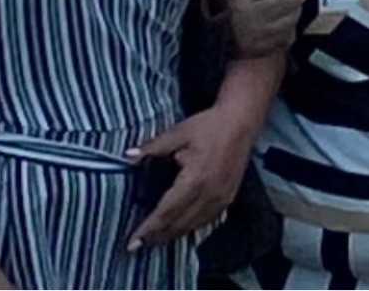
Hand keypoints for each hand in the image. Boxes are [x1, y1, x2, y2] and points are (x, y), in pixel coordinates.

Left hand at [126, 104, 255, 248]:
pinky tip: (178, 231)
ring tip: (153, 242)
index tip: (132, 242)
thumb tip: (127, 156)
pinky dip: (189, 229)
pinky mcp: (227, 200)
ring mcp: (220, 200)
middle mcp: (208, 195)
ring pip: (192, 227)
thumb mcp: (178, 133)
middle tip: (137, 247)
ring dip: (172, 236)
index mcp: (195, 180)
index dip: (148, 228)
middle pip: (178, 224)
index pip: (166, 211)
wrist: (240, 122)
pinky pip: (205, 222)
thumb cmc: (208, 126)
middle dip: (156, 237)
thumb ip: (153, 147)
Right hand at [227, 0, 310, 56]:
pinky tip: (287, 20)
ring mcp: (257, 34)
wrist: (220, 37)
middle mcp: (249, 14)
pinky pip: (289, 35)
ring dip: (297, 8)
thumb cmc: (236, 6)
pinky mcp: (265, 49)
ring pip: (291, 18)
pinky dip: (291, 26)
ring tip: (295, 3)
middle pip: (287, 0)